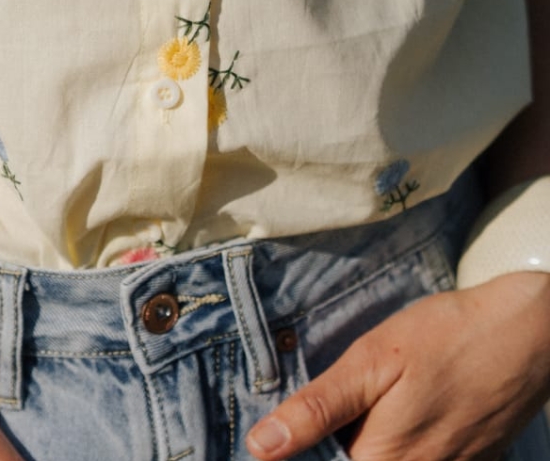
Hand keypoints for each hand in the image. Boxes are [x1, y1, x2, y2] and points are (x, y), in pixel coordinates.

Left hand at [245, 271, 549, 460]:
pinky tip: (389, 404)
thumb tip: (260, 447)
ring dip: (355, 437)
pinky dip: (388, 438)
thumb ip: (317, 408)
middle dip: (325, 440)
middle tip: (320, 402)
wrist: (525, 333)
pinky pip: (412, 460)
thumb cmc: (444, 338)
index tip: (274, 430)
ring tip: (362, 396)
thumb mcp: (371, 361)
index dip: (293, 449)